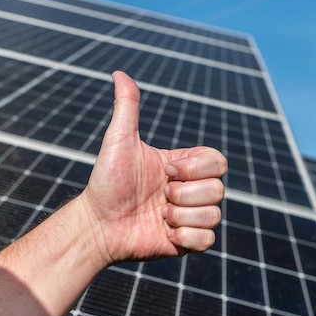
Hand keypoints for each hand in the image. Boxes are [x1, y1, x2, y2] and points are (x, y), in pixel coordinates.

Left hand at [80, 71, 226, 264]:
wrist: (97, 224)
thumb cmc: (106, 182)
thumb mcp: (119, 141)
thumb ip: (127, 107)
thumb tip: (118, 72)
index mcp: (183, 166)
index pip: (218, 161)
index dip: (195, 168)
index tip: (165, 171)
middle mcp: (190, 191)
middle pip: (218, 189)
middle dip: (183, 194)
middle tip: (157, 197)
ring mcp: (190, 217)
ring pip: (214, 215)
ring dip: (181, 216)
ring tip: (157, 215)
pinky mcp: (187, 243)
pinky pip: (208, 240)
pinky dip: (186, 237)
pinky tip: (164, 233)